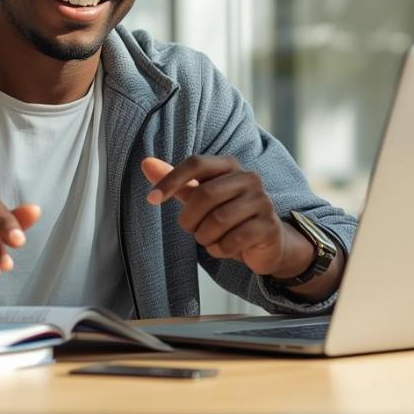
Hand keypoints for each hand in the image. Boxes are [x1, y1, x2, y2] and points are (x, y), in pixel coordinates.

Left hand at [142, 156, 301, 277]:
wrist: (266, 242)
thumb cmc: (228, 216)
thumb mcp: (199, 198)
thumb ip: (176, 182)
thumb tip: (145, 163)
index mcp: (229, 166)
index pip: (196, 163)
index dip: (171, 180)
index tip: (152, 199)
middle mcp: (249, 178)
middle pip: (204, 195)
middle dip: (189, 219)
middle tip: (191, 229)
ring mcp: (262, 201)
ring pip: (218, 220)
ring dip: (204, 237)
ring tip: (209, 238)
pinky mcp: (269, 226)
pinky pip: (232, 241)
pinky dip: (219, 249)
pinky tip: (223, 247)